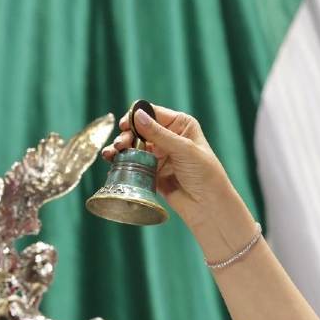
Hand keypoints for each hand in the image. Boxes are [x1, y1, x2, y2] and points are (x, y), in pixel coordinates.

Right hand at [101, 104, 228, 220]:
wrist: (208, 206)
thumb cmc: (205, 174)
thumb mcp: (184, 149)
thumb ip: (159, 133)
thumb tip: (137, 114)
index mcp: (180, 125)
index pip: (153, 113)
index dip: (136, 116)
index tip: (124, 125)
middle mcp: (168, 137)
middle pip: (139, 129)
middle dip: (127, 135)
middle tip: (121, 144)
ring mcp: (159, 154)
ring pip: (133, 145)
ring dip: (121, 147)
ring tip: (113, 153)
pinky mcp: (151, 171)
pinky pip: (133, 162)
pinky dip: (122, 160)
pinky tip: (112, 161)